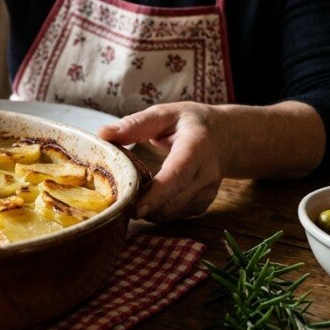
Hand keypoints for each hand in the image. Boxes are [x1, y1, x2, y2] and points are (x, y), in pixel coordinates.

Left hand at [97, 102, 227, 221]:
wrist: (226, 137)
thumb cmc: (191, 123)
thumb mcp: (165, 114)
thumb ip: (135, 124)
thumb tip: (103, 134)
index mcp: (197, 147)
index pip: (178, 175)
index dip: (157, 194)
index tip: (136, 208)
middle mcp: (207, 174)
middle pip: (174, 200)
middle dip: (145, 207)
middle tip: (118, 201)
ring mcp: (207, 193)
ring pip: (173, 213)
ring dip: (149, 211)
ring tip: (131, 196)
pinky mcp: (202, 205)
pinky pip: (176, 216)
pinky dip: (158, 211)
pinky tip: (148, 198)